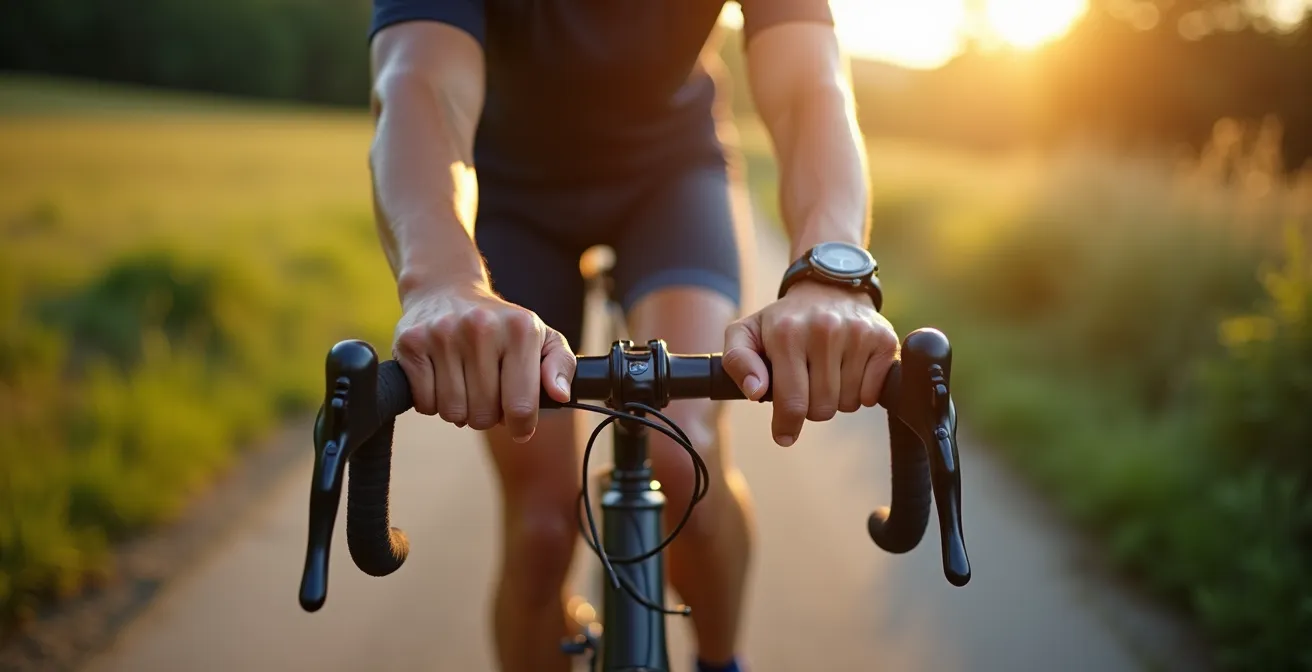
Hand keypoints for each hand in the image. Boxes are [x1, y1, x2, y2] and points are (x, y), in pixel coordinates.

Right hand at [392, 282, 575, 442]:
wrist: (446, 289)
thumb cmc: (500, 325)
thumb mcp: (541, 337)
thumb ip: (561, 366)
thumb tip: (560, 394)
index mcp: (519, 329)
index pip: (521, 405)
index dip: (522, 426)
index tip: (520, 425)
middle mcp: (480, 328)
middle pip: (484, 414)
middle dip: (488, 415)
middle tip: (487, 394)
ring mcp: (442, 334)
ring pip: (453, 412)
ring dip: (460, 410)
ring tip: (465, 386)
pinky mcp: (411, 344)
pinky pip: (424, 403)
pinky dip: (433, 402)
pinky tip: (441, 379)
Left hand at [722, 280, 897, 446]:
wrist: (830, 287)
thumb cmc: (784, 320)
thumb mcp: (747, 333)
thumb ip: (737, 361)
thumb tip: (755, 390)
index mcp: (787, 333)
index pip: (791, 403)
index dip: (786, 426)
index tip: (784, 435)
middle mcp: (824, 331)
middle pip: (822, 409)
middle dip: (811, 407)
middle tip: (807, 384)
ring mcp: (858, 334)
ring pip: (848, 404)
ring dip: (836, 399)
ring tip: (828, 372)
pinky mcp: (883, 340)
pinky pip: (872, 395)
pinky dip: (861, 392)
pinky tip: (850, 369)